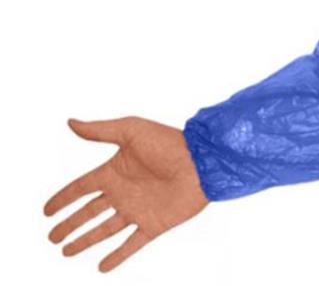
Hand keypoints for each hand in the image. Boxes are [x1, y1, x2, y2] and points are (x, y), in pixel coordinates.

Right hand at [44, 116, 208, 271]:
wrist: (201, 162)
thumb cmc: (168, 142)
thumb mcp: (131, 131)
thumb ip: (100, 130)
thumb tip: (70, 122)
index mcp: (115, 170)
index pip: (81, 188)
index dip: (63, 199)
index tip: (45, 211)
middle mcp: (123, 192)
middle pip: (88, 212)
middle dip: (69, 224)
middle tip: (52, 237)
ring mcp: (137, 210)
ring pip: (104, 230)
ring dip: (85, 241)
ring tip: (66, 251)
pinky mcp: (153, 224)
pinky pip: (131, 245)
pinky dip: (117, 257)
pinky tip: (101, 267)